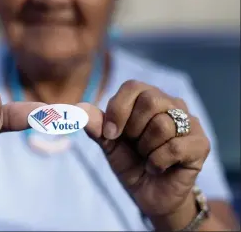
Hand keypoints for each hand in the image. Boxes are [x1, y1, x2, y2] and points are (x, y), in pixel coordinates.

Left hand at [81, 80, 210, 218]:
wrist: (149, 194)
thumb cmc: (130, 162)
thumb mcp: (109, 144)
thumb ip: (97, 126)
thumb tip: (80, 109)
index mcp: (147, 98)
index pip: (132, 87)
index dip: (117, 110)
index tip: (110, 134)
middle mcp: (171, 104)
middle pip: (150, 100)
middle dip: (133, 129)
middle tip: (134, 145)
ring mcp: (190, 122)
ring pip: (162, 125)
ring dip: (146, 149)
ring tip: (147, 156)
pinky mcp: (200, 144)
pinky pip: (174, 147)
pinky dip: (157, 162)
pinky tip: (157, 168)